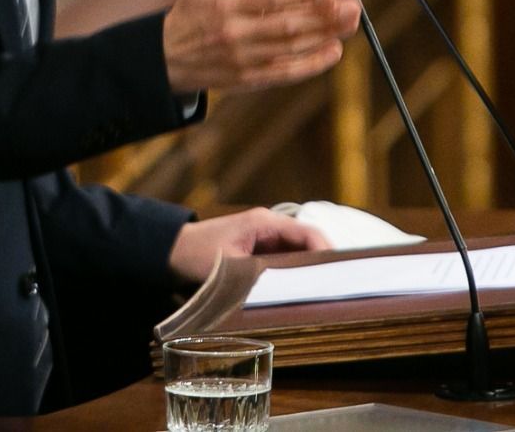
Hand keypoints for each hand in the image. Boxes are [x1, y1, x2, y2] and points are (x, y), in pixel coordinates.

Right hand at [162, 0, 361, 95]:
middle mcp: (236, 33)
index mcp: (226, 4)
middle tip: (353, 6)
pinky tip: (333, 51)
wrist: (167, 58)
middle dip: (325, 17)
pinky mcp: (249, 79)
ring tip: (351, 24)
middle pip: (288, 26)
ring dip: (325, 37)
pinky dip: (312, 64)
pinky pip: (286, 72)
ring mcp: (244, 59)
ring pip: (292, 48)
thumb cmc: (191, 9)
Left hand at [168, 207, 330, 284]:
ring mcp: (265, 235)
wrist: (174, 250)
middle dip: (323, 262)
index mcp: (265, 222)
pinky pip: (286, 256)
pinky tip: (303, 287)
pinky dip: (296, 270)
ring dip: (310, 267)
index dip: (327, 252)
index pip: (308, 233)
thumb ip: (262, 275)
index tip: (340, 273)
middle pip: (308, 241)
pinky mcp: (260, 246)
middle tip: (338, 286)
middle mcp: (269, 224)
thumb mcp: (231, 268)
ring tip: (325, 290)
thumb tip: (290, 291)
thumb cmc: (198, 255)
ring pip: (299, 250)